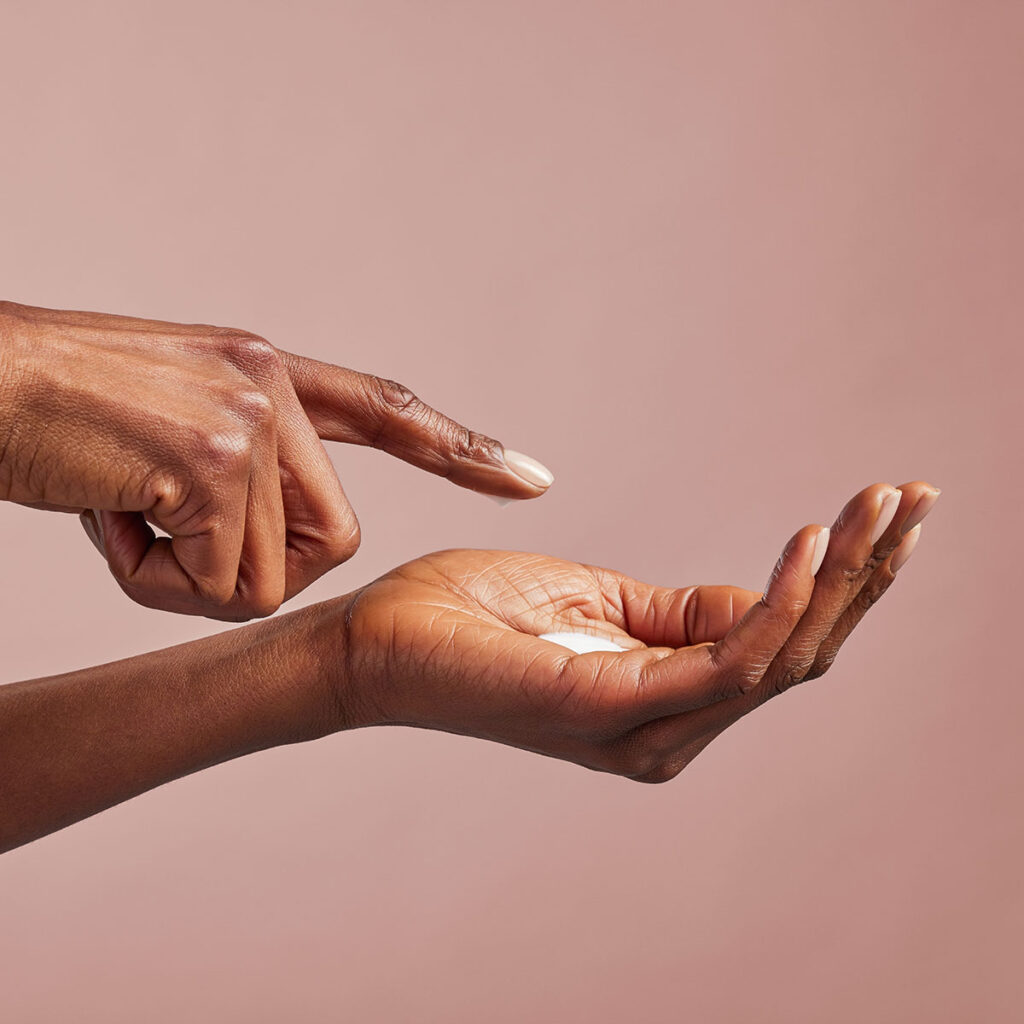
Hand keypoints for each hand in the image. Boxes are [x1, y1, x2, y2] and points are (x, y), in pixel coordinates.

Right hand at [0, 300, 552, 619]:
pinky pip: (216, 585)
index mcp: (267, 371)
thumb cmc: (56, 412)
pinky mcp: (216, 462)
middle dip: (250, 568)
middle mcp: (272, 385)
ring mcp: (251, 420)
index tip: (531, 478)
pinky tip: (104, 512)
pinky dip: (148, 580)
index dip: (462, 449)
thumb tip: (267, 549)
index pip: (388, 412)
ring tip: (117, 507)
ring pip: (267, 578)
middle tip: (163, 525)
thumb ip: (238, 465)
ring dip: (181, 575)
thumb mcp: (169, 419)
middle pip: (331, 543)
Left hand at [335, 481, 938, 779]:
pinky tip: (808, 546)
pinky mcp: (612, 710)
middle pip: (799, 653)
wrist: (374, 640)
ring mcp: (645, 728)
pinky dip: (776, 604)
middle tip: (914, 499)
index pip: (780, 642)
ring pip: (781, 657)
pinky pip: (726, 663)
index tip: (884, 504)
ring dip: (840, 580)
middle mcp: (669, 728)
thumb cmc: (470, 616)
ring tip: (881, 506)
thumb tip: (766, 596)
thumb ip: (680, 613)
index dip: (839, 577)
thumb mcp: (595, 598)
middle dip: (864, 576)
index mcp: (663, 699)